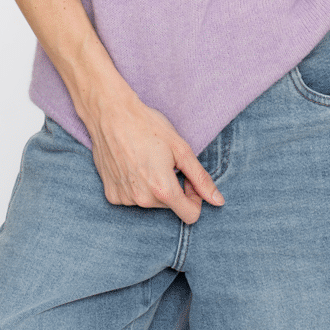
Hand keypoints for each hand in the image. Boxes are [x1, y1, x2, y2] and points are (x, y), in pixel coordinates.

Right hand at [82, 89, 224, 224]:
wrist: (111, 114)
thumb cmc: (148, 126)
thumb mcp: (181, 148)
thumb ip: (201, 178)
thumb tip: (219, 201)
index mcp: (163, 190)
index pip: (190, 215)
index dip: (194, 197)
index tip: (186, 177)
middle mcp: (142, 200)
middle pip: (170, 206)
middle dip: (173, 188)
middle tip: (165, 162)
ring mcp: (124, 199)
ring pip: (151, 202)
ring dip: (153, 186)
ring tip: (146, 160)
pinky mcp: (111, 195)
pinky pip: (132, 198)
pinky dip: (136, 185)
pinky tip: (131, 164)